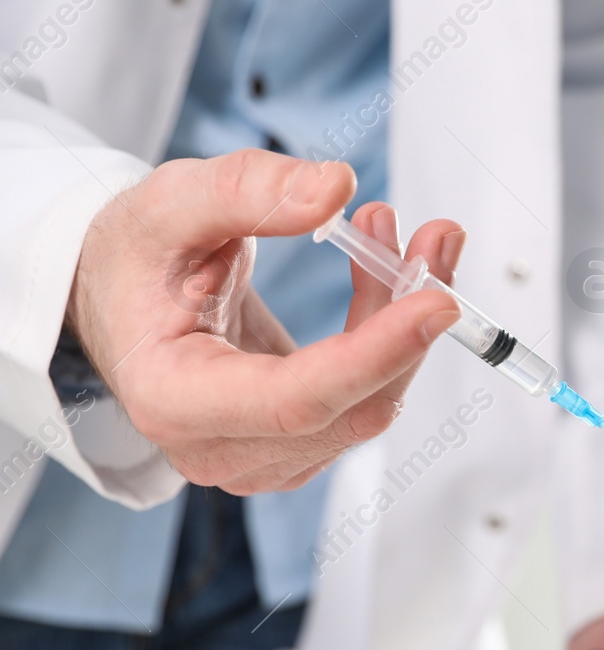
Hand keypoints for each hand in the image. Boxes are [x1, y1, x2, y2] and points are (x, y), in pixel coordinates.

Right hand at [66, 149, 464, 494]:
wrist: (120, 297)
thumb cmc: (136, 259)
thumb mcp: (170, 203)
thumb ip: (247, 190)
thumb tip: (335, 189)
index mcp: (174, 400)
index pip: (297, 400)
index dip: (376, 353)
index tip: (437, 301)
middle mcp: (221, 450)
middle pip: (353, 406)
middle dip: (406, 322)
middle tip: (434, 239)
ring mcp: (264, 459)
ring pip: (372, 402)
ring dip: (404, 320)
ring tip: (398, 236)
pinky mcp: (299, 446)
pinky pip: (368, 395)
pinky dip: (391, 334)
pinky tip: (384, 271)